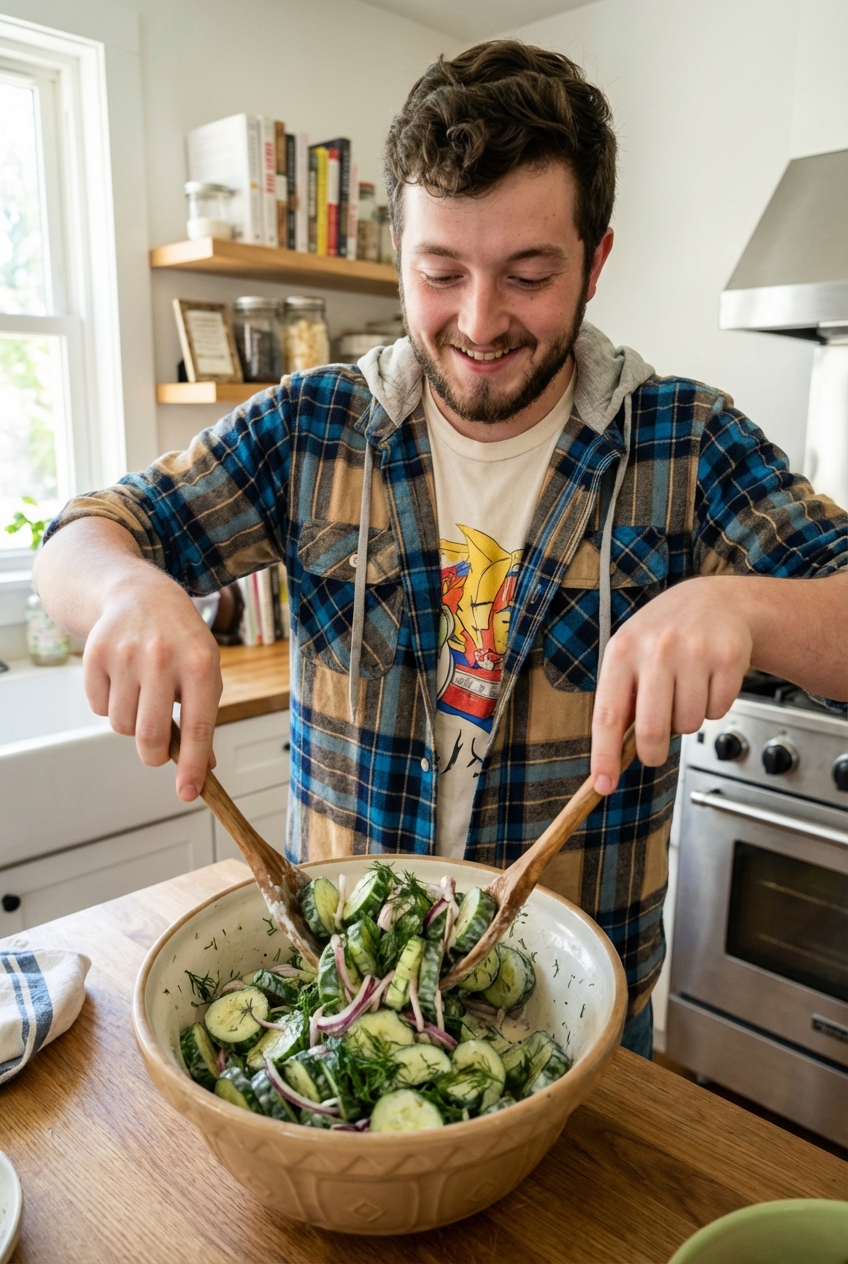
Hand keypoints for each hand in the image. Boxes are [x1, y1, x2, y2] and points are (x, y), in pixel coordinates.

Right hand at [83, 568, 222, 801]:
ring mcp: (126, 654)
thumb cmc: (181, 641)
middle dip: (154, 754)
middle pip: (150, 736)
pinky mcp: (96, 654)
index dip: (192, 766)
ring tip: (143, 695)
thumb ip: (204, 718)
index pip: (197, 728)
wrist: (140, 595)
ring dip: (131, 724)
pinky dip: (110, 704)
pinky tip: (122, 678)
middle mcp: (163, 658)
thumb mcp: (205, 670)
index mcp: (200, 664)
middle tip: (158, 750)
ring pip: (121, 726)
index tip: (188, 794)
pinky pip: (98, 707)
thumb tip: (206, 766)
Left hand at [591, 577, 751, 793]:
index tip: (603, 784)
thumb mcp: (629, 654)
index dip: (605, 755)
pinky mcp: (728, 657)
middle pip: (653, 730)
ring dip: (686, 721)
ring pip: (689, 724)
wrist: (714, 601)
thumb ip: (619, 700)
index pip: (608, 714)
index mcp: (622, 651)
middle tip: (654, 752)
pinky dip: (713, 707)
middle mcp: (657, 649)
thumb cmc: (663, 636)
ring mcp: (694, 651)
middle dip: (653, 753)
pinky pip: (718, 711)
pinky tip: (707, 681)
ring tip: (685, 691)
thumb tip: (609, 758)